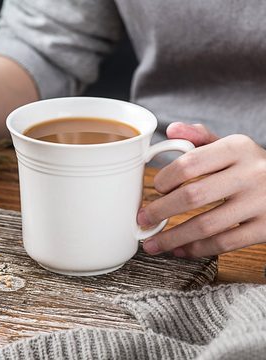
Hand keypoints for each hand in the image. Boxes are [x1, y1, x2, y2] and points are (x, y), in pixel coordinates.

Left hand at [137, 122, 265, 256]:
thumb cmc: (249, 165)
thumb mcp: (230, 145)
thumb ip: (200, 137)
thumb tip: (172, 130)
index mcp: (236, 148)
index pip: (189, 164)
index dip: (165, 179)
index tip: (155, 189)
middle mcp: (250, 174)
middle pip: (192, 196)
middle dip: (160, 211)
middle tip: (142, 219)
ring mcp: (260, 202)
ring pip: (205, 225)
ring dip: (172, 238)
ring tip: (153, 243)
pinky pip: (224, 243)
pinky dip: (196, 249)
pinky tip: (180, 250)